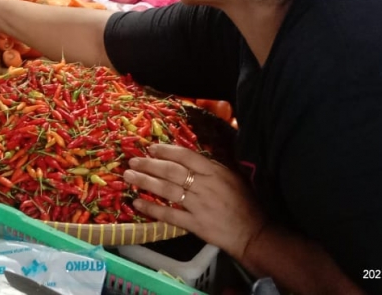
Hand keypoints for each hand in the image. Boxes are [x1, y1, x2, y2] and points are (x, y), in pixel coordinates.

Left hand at [123, 144, 266, 260]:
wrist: (252, 233)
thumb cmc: (244, 203)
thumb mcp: (231, 177)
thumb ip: (210, 168)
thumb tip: (187, 157)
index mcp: (215, 172)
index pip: (186, 156)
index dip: (166, 151)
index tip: (151, 148)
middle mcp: (205, 186)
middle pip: (172, 171)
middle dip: (149, 165)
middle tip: (132, 161)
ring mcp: (199, 205)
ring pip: (167, 190)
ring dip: (145, 182)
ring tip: (129, 177)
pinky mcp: (195, 224)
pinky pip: (169, 214)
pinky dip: (152, 208)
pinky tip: (137, 203)